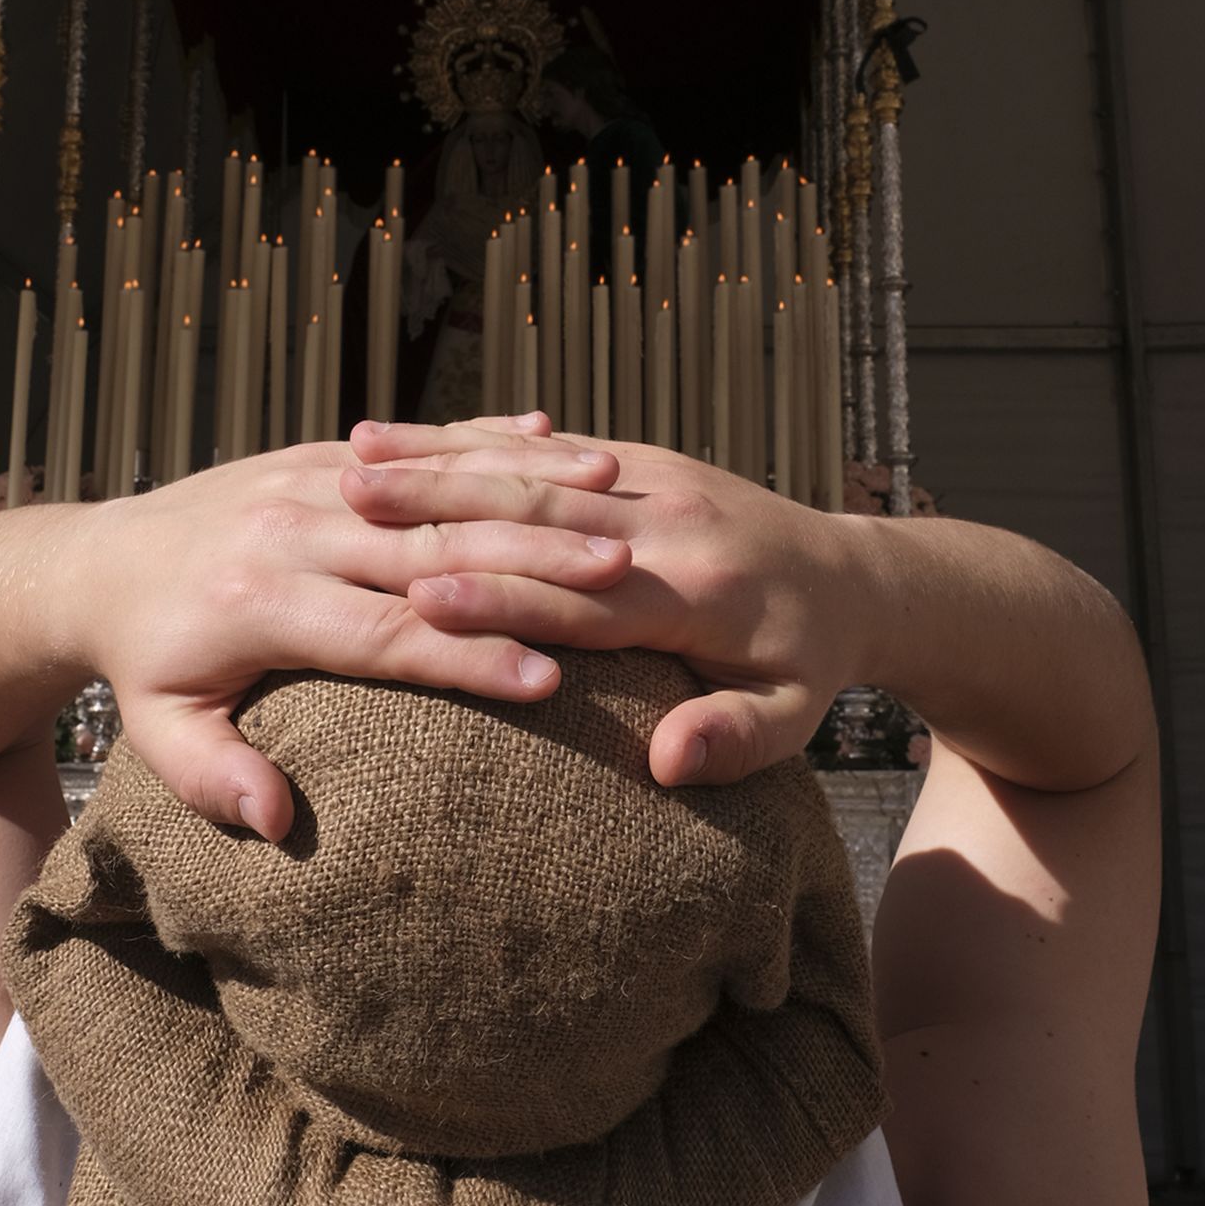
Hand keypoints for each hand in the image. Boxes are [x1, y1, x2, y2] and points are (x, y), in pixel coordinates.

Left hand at [71, 425, 631, 833]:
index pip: (382, 635)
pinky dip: (495, 447)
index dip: (467, 656)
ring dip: (531, 496)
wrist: (97, 562)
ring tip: (617, 505)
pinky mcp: (323, 454)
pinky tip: (568, 445)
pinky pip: (423, 449)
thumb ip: (212, 779)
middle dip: (530, 566)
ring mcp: (310, 478)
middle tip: (622, 582)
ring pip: (439, 488)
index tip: (549, 681)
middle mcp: (290, 528)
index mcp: (259, 602)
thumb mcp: (158, 733)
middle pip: (430, 550)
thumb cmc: (142, 666)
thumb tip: (278, 823)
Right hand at [342, 419, 868, 786]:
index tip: (417, 598)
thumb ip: (734, 740)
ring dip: (439, 461)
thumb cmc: (811, 664)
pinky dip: (468, 443)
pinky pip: (541, 447)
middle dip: (443, 507)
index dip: (501, 597)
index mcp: (696, 590)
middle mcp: (668, 520)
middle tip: (349, 506)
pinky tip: (398, 441)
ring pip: (529, 464)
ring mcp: (651, 478)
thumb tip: (668, 764)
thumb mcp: (793, 718)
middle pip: (539, 510)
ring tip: (352, 460)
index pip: (581, 595)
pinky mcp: (637, 460)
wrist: (856, 575)